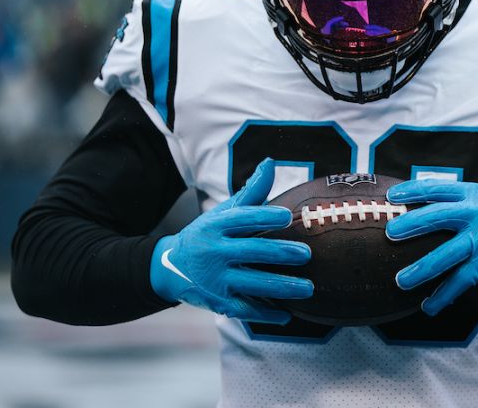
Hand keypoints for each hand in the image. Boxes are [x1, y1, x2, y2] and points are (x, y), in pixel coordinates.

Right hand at [150, 158, 312, 323]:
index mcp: (216, 226)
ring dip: (281, 287)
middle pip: (251, 251)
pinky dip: (266, 314)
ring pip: (252, 284)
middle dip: (280, 253)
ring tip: (308, 288)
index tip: (286, 216)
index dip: (263, 216)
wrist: (169, 268)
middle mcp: (214, 252)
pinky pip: (245, 309)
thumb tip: (271, 163)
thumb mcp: (223, 212)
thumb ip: (251, 191)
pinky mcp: (218, 302)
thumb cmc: (207, 234)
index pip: (242, 218)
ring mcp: (216, 279)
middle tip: (306, 254)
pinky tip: (287, 315)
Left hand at [386, 180, 477, 314]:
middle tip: (389, 233)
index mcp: (471, 194)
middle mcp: (476, 212)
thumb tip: (411, 208)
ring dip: (421, 270)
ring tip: (401, 280)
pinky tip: (428, 306)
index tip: (391, 197)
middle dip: (411, 224)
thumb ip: (453, 204)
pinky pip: (460, 281)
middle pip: (437, 217)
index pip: (436, 189)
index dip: (412, 191)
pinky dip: (443, 296)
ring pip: (446, 255)